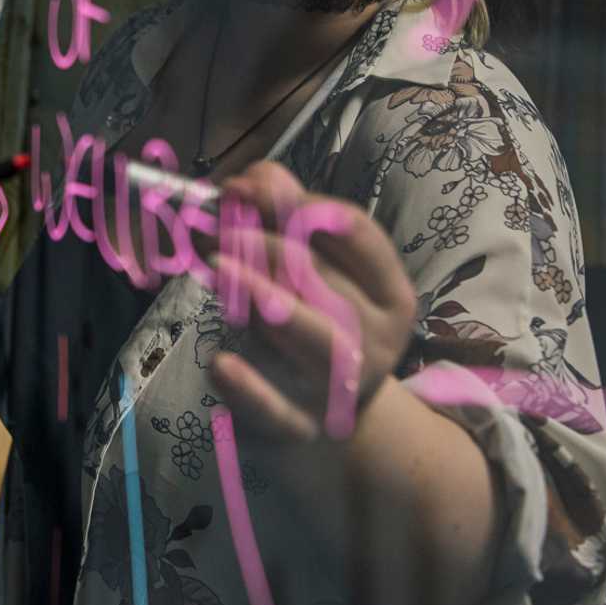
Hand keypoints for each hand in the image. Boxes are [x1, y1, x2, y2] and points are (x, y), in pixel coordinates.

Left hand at [201, 161, 416, 443]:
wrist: (332, 422)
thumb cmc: (319, 322)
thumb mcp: (316, 269)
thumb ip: (287, 215)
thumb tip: (255, 177)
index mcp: (391, 293)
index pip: (358, 234)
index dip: (299, 203)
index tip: (243, 187)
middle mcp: (377, 340)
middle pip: (325, 279)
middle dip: (265, 243)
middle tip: (214, 225)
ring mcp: (342, 388)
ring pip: (313, 336)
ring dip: (263, 294)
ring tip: (216, 264)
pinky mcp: (300, 427)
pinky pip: (278, 411)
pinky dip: (250, 390)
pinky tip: (221, 364)